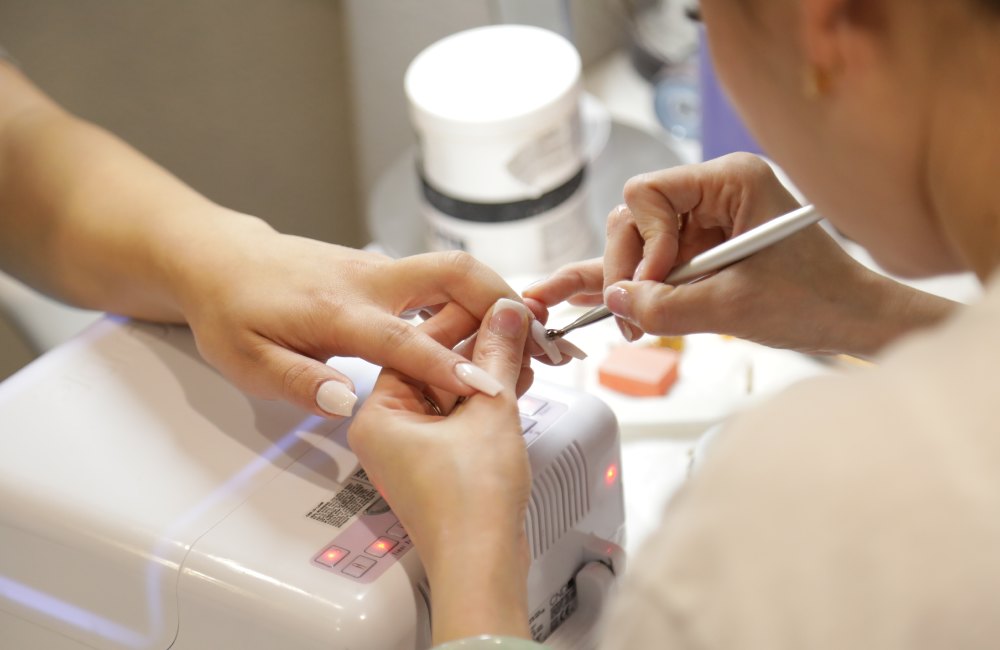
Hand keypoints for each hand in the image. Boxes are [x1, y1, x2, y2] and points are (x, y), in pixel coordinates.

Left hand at [167, 211, 537, 415]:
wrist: (221, 259)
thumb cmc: (232, 311)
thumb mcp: (246, 360)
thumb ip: (298, 382)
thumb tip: (349, 401)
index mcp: (336, 310)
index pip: (404, 339)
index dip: (449, 366)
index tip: (490, 388)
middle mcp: (368, 281)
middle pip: (452, 272)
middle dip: (503, 300)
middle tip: (542, 339)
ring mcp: (379, 270)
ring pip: (453, 270)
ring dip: (498, 298)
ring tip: (534, 338)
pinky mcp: (384, 271)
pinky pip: (440, 279)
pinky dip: (475, 299)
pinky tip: (491, 329)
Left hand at [349, 297, 533, 642]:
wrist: (481, 566)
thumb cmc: (468, 505)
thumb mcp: (489, 412)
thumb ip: (497, 354)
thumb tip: (505, 314)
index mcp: (378, 413)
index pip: (415, 345)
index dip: (462, 319)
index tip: (494, 303)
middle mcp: (387, 429)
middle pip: (433, 366)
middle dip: (479, 346)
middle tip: (514, 324)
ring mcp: (412, 448)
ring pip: (450, 391)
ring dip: (487, 371)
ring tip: (523, 349)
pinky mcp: (437, 464)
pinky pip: (458, 416)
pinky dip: (486, 399)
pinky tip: (516, 380)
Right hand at [525, 153, 954, 356]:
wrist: (854, 321)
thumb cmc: (815, 302)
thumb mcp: (734, 308)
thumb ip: (667, 305)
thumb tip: (615, 301)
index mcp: (731, 180)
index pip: (648, 193)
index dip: (642, 241)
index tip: (656, 282)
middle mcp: (714, 192)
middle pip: (635, 218)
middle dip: (628, 268)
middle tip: (631, 315)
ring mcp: (706, 221)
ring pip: (638, 243)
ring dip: (629, 284)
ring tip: (625, 324)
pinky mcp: (704, 250)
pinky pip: (655, 262)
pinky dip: (631, 283)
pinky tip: (589, 297)